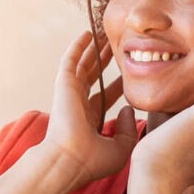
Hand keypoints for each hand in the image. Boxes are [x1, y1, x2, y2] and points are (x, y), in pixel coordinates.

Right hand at [42, 31, 138, 187]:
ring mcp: (70, 93)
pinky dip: (78, 46)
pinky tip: (88, 33)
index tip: (129, 72)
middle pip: (94, 76)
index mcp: (90, 120)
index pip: (106, 96)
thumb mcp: (120, 149)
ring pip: (83, 65)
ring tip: (104, 33)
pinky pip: (71, 60)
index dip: (117, 83)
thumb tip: (128, 109)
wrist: (70, 160)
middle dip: (104, 61)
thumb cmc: (92, 161)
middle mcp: (79, 104)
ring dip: (93, 49)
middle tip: (117, 45)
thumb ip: (128, 130)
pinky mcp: (64, 84)